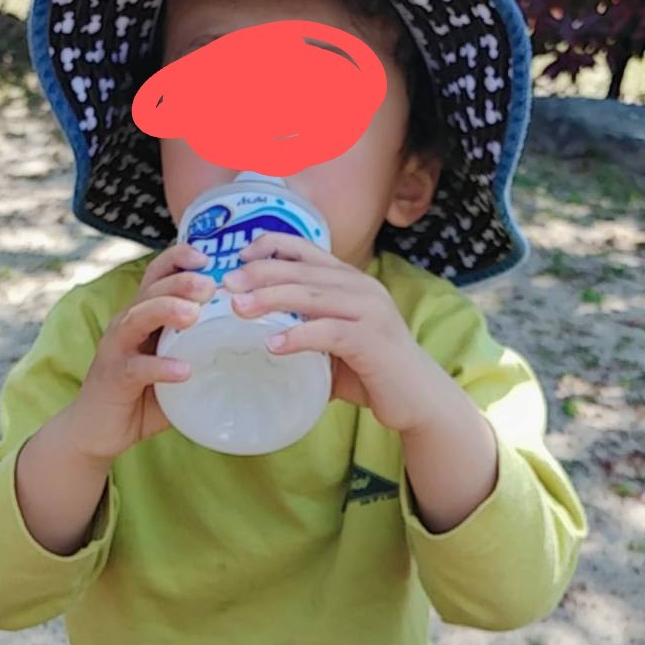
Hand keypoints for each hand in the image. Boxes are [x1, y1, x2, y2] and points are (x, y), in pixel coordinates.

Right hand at [65, 242, 215, 462]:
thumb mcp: (173, 368)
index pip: (157, 275)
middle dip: (180, 282)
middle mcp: (126, 325)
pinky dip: (161, 366)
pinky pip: (137, 368)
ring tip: (193, 314)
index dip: (178, 259)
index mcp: (142, 316)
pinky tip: (184, 370)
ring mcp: (117, 349)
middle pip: (151, 290)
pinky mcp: (114, 377)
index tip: (209, 258)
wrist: (96, 431)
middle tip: (210, 286)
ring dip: (165, 310)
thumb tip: (247, 349)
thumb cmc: (140, 397)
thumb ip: (199, 355)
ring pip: (138, 318)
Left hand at [224, 231, 448, 433]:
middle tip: (226, 284)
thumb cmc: (372, 370)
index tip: (239, 256)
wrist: (418, 398)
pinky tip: (273, 345)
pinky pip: (329, 333)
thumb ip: (306, 330)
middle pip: (303, 271)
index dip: (272, 246)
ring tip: (240, 308)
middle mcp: (362, 288)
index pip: (308, 250)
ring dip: (272, 299)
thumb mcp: (336, 340)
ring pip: (312, 296)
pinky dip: (299, 336)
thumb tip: (258, 336)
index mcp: (351, 281)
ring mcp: (369, 312)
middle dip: (260, 273)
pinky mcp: (372, 340)